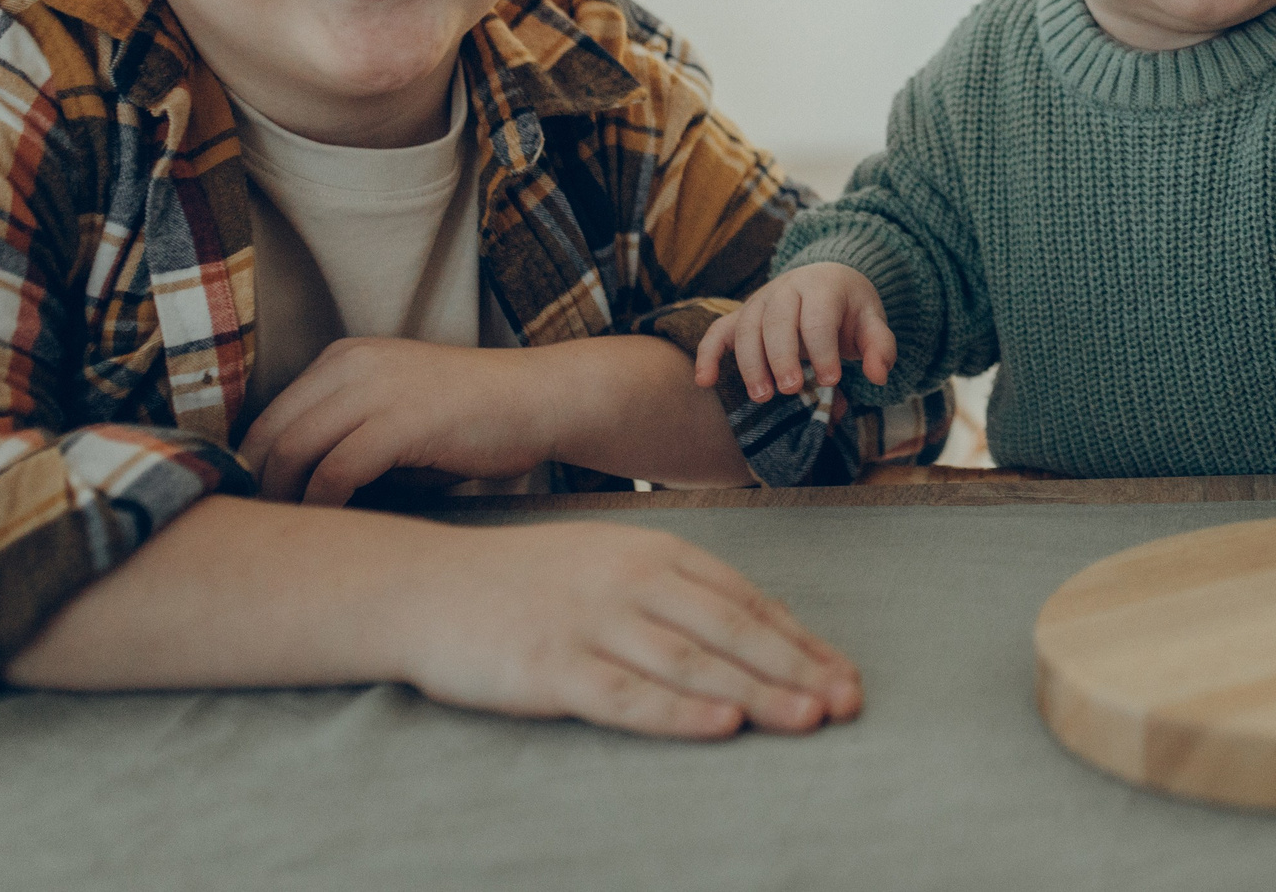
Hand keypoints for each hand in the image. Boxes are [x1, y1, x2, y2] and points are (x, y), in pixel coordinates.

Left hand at [242, 337, 553, 505]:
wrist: (542, 400)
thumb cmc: (472, 421)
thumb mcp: (396, 411)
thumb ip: (345, 435)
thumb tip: (290, 491)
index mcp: (345, 358)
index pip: (270, 416)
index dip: (252, 467)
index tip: (258, 509)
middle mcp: (352, 363)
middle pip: (271, 433)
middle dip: (260, 488)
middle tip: (268, 531)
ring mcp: (377, 387)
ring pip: (294, 450)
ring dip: (286, 499)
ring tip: (296, 534)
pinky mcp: (402, 419)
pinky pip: (336, 469)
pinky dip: (324, 504)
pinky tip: (335, 524)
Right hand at [398, 519, 862, 737]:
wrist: (425, 586)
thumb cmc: (529, 581)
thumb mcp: (613, 564)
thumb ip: (679, 592)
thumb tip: (758, 629)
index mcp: (657, 552)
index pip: (749, 601)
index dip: (803, 641)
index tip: (847, 675)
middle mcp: (633, 581)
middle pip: (733, 629)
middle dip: (799, 669)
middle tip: (850, 702)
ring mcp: (593, 623)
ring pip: (693, 662)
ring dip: (758, 691)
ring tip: (810, 716)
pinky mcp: (551, 667)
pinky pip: (626, 694)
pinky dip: (679, 710)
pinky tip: (721, 724)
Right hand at [693, 263, 896, 403]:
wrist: (827, 278)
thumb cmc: (849, 308)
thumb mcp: (872, 321)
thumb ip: (880, 346)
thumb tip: (878, 375)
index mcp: (822, 286)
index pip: (817, 318)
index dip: (823, 350)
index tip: (831, 380)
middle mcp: (787, 288)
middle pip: (777, 321)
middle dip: (782, 357)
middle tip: (791, 389)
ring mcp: (760, 300)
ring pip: (746, 327)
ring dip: (750, 363)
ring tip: (762, 396)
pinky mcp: (742, 315)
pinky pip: (717, 330)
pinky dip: (707, 354)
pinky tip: (704, 381)